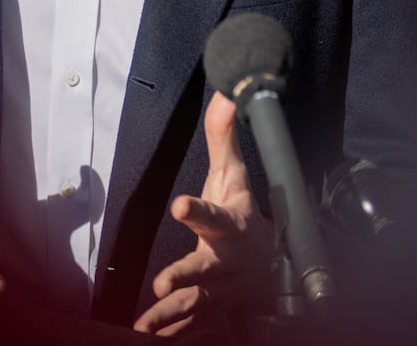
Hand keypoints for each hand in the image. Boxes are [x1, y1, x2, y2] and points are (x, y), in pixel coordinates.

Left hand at [134, 92, 272, 335]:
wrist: (271, 264)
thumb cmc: (242, 214)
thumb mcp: (232, 176)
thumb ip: (223, 139)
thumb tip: (223, 95)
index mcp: (231, 226)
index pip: (216, 216)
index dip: (199, 210)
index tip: (180, 204)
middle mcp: (228, 262)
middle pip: (208, 270)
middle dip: (186, 278)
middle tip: (163, 285)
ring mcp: (222, 291)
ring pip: (198, 306)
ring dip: (172, 316)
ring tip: (144, 325)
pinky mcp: (214, 311)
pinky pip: (194, 327)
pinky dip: (175, 334)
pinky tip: (149, 338)